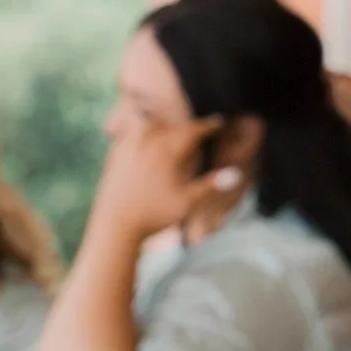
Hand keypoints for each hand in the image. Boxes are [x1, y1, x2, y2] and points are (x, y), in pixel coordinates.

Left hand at [91, 116, 235, 248]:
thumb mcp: (187, 203)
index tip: (219, 122)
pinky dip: (140, 134)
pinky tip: (146, 143)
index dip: (209, 125)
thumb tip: (236, 174)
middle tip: (199, 130)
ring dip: (162, 125)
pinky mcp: (114, 158)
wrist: (115, 227)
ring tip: (171, 132)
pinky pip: (129, 136)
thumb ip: (211, 185)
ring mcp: (128, 149)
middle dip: (187, 127)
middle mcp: (147, 144)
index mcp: (167, 151)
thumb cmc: (154, 216)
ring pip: (148, 124)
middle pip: (172, 125)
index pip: (193, 130)